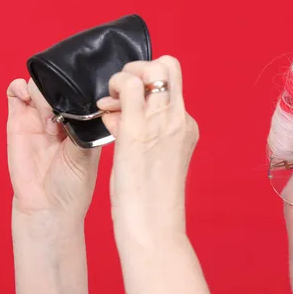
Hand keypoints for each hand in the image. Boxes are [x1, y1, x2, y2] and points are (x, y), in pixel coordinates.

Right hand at [6, 78, 101, 218]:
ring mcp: (40, 117)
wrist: (48, 205)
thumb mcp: (87, 154)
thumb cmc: (73, 185)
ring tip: (48, 123)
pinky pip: (15, 92)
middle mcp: (63, 115)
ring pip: (39, 84)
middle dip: (60, 92)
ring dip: (42, 93)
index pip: (82, 90)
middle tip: (61, 119)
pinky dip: (18, 87)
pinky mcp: (18, 121)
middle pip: (59, 83)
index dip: (81, 88)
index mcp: (84, 120)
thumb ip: (82, 127)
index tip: (82, 102)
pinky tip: (25, 100)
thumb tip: (78, 105)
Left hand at [96, 56, 198, 241]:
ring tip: (111, 106)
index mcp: (187, 128)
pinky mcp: (139, 131)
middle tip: (122, 93)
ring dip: (124, 78)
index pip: (172, 84)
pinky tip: (105, 111)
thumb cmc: (151, 202)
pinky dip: (114, 88)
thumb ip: (141, 133)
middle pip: (169, 65)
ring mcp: (162, 122)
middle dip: (140, 69)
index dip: (149, 83)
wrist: (154, 228)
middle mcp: (179, 119)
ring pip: (151, 67)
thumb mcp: (154, 161)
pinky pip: (129, 85)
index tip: (130, 104)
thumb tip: (117, 115)